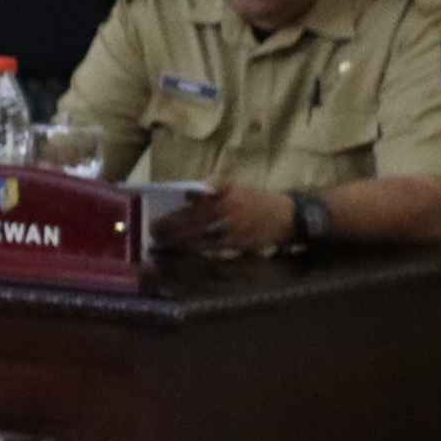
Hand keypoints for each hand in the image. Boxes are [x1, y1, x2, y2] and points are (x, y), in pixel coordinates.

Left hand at [163, 183, 296, 254]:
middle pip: (192, 228)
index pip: (191, 211)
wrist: (288, 217)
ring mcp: (233, 234)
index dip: (172, 219)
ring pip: (200, 242)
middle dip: (171, 235)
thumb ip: (214, 185)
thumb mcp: (236, 186)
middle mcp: (228, 218)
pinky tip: (184, 256)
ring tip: (161, 249)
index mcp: (225, 200)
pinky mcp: (239, 247)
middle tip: (152, 238)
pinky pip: (214, 252)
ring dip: (179, 246)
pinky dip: (197, 254)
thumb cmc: (257, 199)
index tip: (154, 224)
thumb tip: (189, 193)